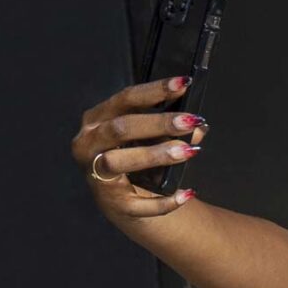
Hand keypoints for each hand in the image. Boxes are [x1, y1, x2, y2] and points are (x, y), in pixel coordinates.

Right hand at [70, 76, 209, 218]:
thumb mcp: (149, 139)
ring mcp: (95, 175)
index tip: (183, 84)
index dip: (154, 91)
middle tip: (190, 121)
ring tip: (188, 151)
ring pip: (119, 161)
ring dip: (156, 155)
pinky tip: (187, 194)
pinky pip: (138, 203)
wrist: (125, 202)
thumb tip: (198, 124)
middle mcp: (88, 144)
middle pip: (121, 128)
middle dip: (158, 123)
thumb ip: (170, 128)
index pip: (125, 99)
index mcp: (98, 120)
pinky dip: (164, 201)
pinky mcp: (112, 204)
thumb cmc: (135, 159)